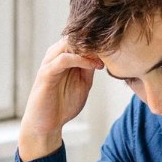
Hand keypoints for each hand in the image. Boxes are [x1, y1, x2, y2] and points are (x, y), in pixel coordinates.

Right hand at [17, 38, 104, 160]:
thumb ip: (89, 68)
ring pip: (68, 43)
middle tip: (112, 46)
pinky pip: (63, 59)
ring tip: (104, 55)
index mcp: (63, 56)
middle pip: (75, 36)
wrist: (47, 124)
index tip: (115, 45)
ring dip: (88, 47)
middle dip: (94, 40)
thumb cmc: (63, 104)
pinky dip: (79, 59)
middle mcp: (54, 55)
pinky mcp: (46, 74)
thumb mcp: (83, 83)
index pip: (80, 38)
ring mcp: (49, 63)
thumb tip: (102, 55)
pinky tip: (93, 65)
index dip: (97, 39)